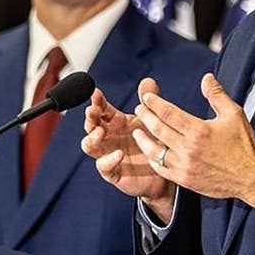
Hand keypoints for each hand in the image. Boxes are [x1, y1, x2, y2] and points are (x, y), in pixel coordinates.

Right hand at [81, 80, 176, 214]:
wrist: (165, 172)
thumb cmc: (156, 144)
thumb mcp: (154, 121)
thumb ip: (149, 103)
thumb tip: (148, 81)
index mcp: (115, 122)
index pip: (101, 108)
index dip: (97, 101)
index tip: (96, 93)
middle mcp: (108, 137)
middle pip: (91, 125)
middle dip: (90, 117)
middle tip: (93, 110)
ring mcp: (107, 154)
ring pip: (89, 145)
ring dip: (92, 137)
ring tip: (100, 131)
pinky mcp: (112, 173)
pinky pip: (104, 166)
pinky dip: (109, 160)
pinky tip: (119, 153)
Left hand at [133, 73, 254, 207]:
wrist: (251, 177)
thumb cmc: (243, 145)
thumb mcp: (234, 114)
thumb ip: (216, 95)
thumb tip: (206, 77)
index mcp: (199, 131)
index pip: (168, 113)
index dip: (154, 103)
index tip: (147, 97)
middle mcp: (189, 149)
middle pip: (158, 129)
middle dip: (146, 117)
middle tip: (139, 109)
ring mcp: (185, 166)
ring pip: (155, 151)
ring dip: (143, 139)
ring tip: (137, 131)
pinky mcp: (185, 179)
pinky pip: (161, 169)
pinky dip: (154, 159)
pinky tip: (151, 152)